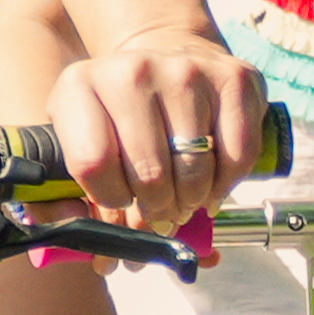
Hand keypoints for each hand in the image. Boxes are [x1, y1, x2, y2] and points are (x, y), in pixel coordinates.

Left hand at [54, 29, 260, 236]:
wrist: (168, 54)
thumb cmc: (122, 116)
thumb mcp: (83, 142)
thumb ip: (76, 201)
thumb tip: (103, 260)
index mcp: (80, 85)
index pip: (93, 164)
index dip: (110, 200)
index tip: (120, 202)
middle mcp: (131, 70)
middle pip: (149, 174)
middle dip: (156, 210)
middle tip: (160, 214)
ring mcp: (186, 71)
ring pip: (195, 169)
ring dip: (192, 200)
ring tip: (184, 198)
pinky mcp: (235, 78)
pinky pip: (237, 157)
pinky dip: (227, 184)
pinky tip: (212, 183)